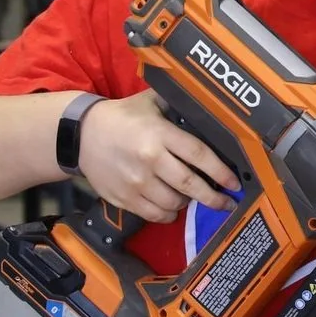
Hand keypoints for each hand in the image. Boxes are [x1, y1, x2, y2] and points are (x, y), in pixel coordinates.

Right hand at [77, 91, 239, 222]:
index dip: (221, 171)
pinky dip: (168, 214)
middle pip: (190, 184)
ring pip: (174, 203)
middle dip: (213, 197)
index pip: (199, 155)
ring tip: (194, 197)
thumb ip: (178, 104)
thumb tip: (210, 105)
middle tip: (228, 203)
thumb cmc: (122, 117)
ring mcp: (135, 182)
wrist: (80, 135)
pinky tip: (173, 207)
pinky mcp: (123, 198)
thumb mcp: (150, 102)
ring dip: (188, 203)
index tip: (235, 182)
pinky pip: (154, 214)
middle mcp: (149, 160)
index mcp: (159, 134)